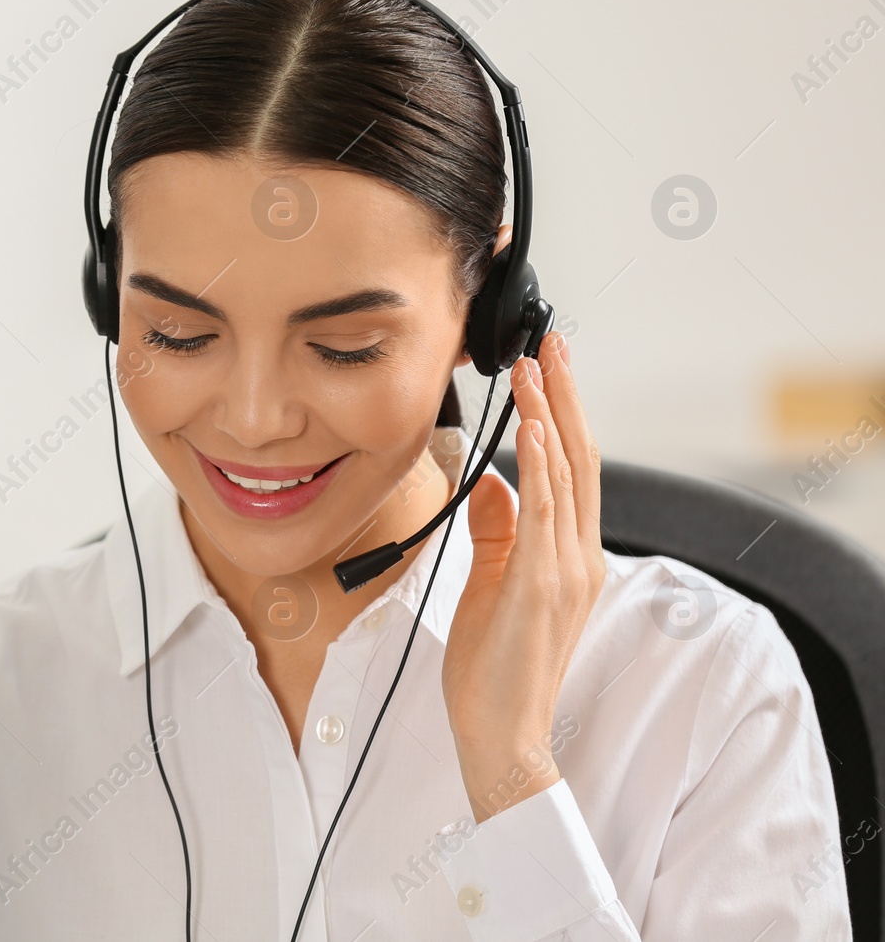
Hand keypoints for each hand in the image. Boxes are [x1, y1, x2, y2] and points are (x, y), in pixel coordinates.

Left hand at [440, 330, 605, 821]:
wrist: (502, 732)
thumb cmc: (494, 666)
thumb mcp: (492, 582)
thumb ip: (497, 531)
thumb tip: (493, 481)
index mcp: (570, 555)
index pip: (573, 469)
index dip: (562, 412)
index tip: (546, 366)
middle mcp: (579, 556)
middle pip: (581, 457)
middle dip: (565, 395)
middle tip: (552, 342)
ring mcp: (565, 570)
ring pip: (568, 474)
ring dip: (551, 414)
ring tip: (536, 365)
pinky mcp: (542, 585)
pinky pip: (546, 514)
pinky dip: (544, 466)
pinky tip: (535, 428)